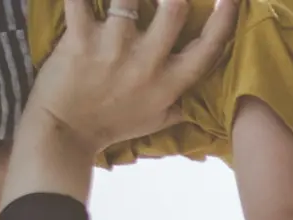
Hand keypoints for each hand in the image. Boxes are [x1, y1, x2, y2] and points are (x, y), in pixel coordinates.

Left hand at [26, 0, 237, 150]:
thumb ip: (186, 104)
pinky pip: (79, 1)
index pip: (208, 49)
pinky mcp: (79, 40)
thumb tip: (211, 97)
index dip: (224, 20)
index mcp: (170, 82)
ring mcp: (113, 49)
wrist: (67, 133)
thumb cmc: (115, 124)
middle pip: (174, 11)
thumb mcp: (159, 120)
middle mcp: (147, 63)